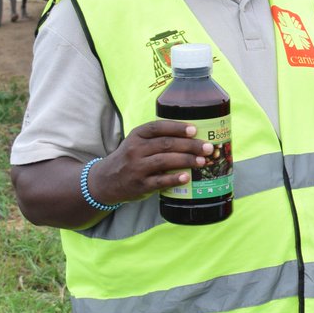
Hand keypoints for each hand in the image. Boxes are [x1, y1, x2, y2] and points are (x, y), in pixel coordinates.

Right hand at [88, 120, 213, 205]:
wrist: (105, 181)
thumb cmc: (130, 158)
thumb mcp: (137, 143)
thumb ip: (157, 139)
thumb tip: (193, 137)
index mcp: (137, 135)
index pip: (158, 127)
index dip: (177, 128)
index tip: (194, 130)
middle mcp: (135, 150)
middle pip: (166, 144)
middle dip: (190, 145)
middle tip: (208, 148)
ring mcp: (137, 168)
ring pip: (164, 161)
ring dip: (186, 160)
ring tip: (203, 161)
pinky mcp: (140, 185)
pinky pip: (159, 181)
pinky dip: (174, 179)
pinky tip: (187, 177)